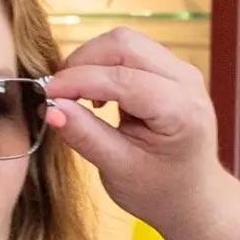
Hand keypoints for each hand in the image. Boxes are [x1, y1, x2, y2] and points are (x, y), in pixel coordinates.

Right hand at [43, 26, 229, 233]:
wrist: (194, 196)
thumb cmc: (160, 191)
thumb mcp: (118, 170)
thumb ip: (85, 136)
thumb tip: (51, 108)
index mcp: (181, 111)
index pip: (122, 79)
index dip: (78, 81)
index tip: (45, 93)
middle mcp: (187, 81)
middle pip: (124, 45)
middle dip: (82, 62)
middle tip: (58, 92)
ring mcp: (181, 71)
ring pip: (125, 42)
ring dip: (92, 61)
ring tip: (78, 96)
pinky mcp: (170, 69)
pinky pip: (131, 51)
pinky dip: (104, 64)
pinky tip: (98, 95)